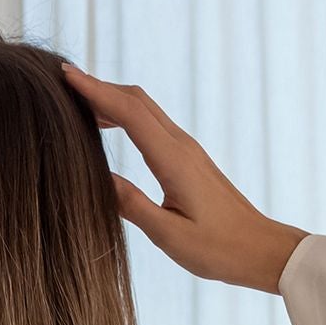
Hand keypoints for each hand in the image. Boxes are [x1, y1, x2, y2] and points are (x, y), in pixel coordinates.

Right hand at [63, 66, 304, 292]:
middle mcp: (181, 146)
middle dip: (100, 87)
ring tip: (80, 102)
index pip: (129, 113)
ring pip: (145, 109)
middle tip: (65, 83)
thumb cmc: (219, 249)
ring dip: (113, 99)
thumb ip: (132, 206)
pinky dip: (127, 116)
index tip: (67, 75)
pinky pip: (152, 124)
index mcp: (174, 160)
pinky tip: (110, 126)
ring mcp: (187, 149)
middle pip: (136, 100)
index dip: (96, 92)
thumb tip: (101, 179)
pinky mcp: (189, 158)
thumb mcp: (169, 236)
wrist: (260, 249)